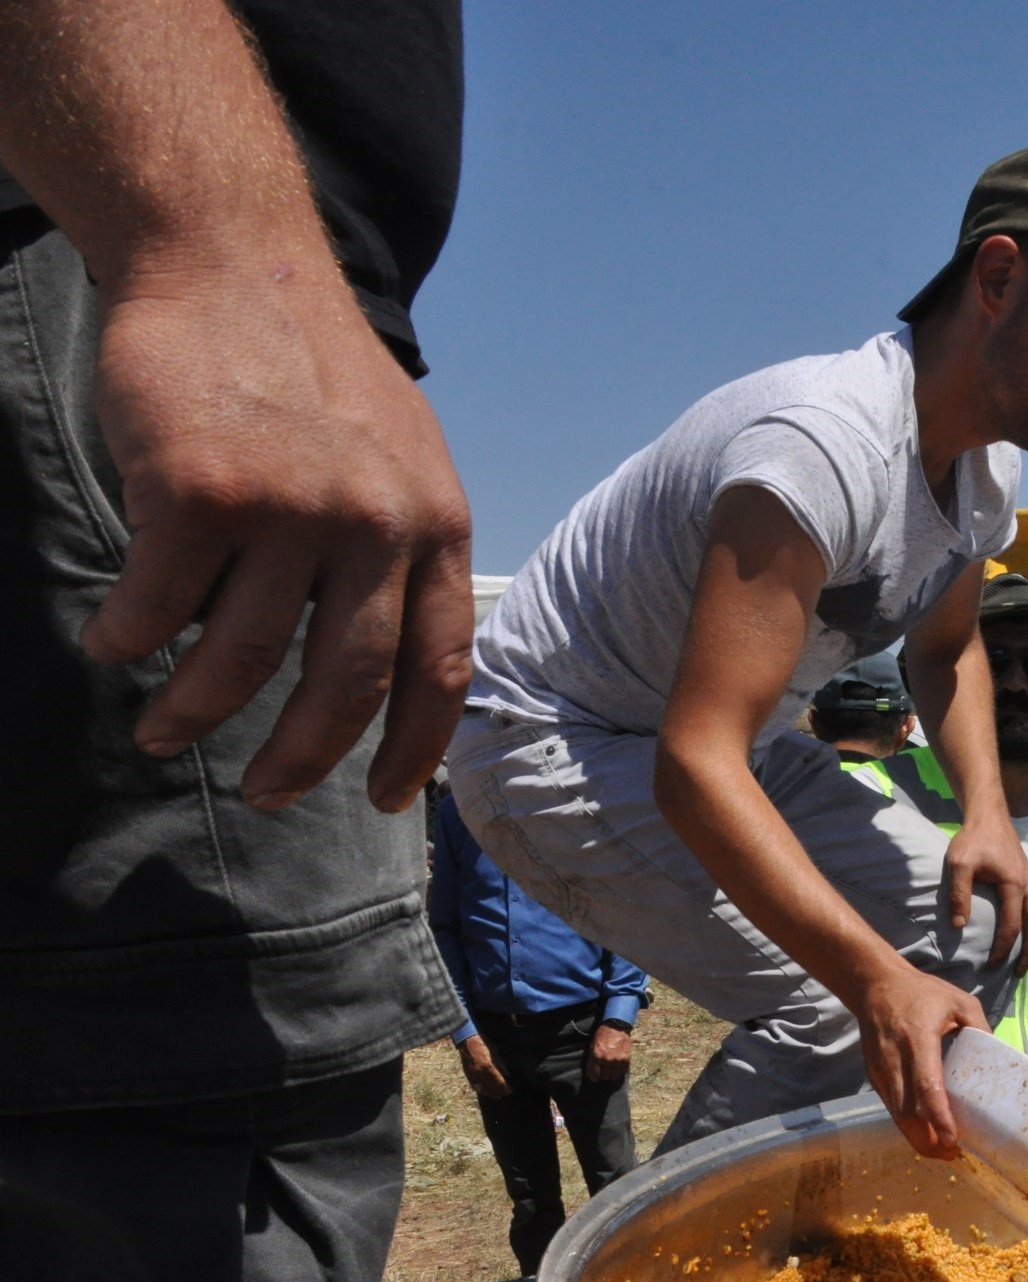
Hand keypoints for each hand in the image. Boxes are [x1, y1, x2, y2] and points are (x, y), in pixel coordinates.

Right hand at [82, 253, 473, 812]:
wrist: (228, 260)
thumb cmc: (308, 368)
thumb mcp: (402, 458)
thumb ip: (405, 549)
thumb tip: (389, 664)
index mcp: (437, 525)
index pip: (441, 667)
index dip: (416, 748)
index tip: (386, 801)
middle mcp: (378, 524)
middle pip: (347, 686)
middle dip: (300, 759)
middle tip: (265, 794)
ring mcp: (292, 508)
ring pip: (242, 659)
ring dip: (193, 712)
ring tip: (164, 735)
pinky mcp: (201, 492)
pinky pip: (158, 607)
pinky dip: (128, 640)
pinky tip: (113, 644)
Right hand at [456, 1033, 513, 1099]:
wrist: (467, 1040)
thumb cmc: (483, 1044)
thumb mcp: (495, 1053)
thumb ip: (501, 1065)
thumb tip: (507, 1075)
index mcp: (488, 1066)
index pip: (498, 1082)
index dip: (505, 1088)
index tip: (510, 1091)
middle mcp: (479, 1072)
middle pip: (490, 1087)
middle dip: (498, 1092)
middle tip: (505, 1094)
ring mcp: (472, 1074)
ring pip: (481, 1089)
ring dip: (489, 1093)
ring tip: (497, 1096)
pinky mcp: (467, 1073)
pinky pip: (474, 1085)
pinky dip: (480, 1089)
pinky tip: (485, 1091)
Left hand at [585, 1022, 632, 1084]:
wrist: (616, 1026)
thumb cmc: (602, 1035)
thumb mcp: (593, 1046)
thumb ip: (592, 1059)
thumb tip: (592, 1072)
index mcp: (596, 1056)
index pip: (594, 1074)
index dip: (594, 1078)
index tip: (594, 1079)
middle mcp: (606, 1060)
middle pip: (604, 1076)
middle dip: (603, 1076)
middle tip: (603, 1073)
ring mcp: (617, 1060)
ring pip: (614, 1076)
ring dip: (611, 1075)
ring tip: (610, 1071)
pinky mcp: (625, 1059)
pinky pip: (622, 1071)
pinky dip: (619, 1071)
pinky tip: (617, 1068)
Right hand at [851, 964, 988, 1159]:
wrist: (875, 985)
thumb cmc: (922, 992)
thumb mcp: (960, 1001)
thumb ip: (981, 1028)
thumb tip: (1001, 1058)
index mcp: (918, 1039)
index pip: (926, 1085)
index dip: (939, 1116)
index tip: (954, 1139)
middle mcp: (894, 1059)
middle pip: (907, 1113)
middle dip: (928, 1140)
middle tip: (954, 1154)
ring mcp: (880, 1071)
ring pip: (897, 1116)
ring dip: (918, 1138)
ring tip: (944, 1151)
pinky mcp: (874, 1077)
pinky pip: (892, 1109)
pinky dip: (909, 1126)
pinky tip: (927, 1133)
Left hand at [942, 816, 1027, 969]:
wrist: (989, 815)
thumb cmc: (972, 838)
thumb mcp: (958, 864)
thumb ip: (958, 894)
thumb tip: (959, 926)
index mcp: (1013, 884)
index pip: (1012, 925)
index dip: (1003, 948)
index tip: (991, 964)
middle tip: (1019, 971)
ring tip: (1027, 958)